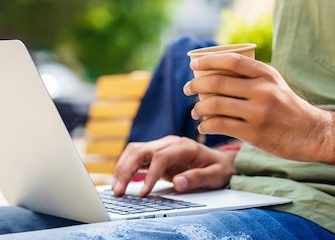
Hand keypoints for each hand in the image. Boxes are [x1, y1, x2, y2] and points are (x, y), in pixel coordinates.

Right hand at [111, 136, 236, 196]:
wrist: (219, 161)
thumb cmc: (218, 168)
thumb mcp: (215, 175)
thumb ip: (198, 178)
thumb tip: (178, 183)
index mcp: (185, 146)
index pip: (161, 156)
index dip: (150, 174)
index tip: (143, 192)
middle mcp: (169, 143)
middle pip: (142, 150)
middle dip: (127, 170)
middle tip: (119, 191)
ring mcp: (161, 147)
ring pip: (134, 151)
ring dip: (122, 168)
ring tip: (116, 188)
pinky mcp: (155, 154)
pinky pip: (135, 157)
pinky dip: (125, 168)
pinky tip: (119, 182)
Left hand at [184, 53, 331, 162]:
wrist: (312, 133)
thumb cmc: (287, 107)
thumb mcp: (275, 84)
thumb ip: (252, 76)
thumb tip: (216, 71)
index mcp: (266, 74)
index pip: (231, 61)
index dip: (208, 60)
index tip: (193, 65)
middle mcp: (263, 90)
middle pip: (218, 82)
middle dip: (196, 85)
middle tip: (187, 88)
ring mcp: (258, 112)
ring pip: (216, 104)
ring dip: (199, 107)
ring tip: (195, 111)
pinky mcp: (255, 133)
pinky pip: (221, 125)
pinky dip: (207, 125)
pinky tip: (204, 126)